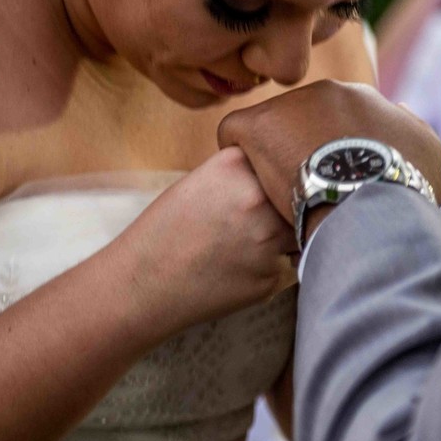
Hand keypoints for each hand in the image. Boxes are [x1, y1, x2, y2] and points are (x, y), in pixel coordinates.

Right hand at [115, 147, 296, 332]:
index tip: (265, 183)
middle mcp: (258, 197)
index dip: (274, 172)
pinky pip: (284, 264)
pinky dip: (268, 265)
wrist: (144, 282)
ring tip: (246, 243)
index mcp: (236, 165)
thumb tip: (278, 177)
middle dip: (284, 203)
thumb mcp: (200, 181)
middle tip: (254, 218)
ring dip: (284, 234)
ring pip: (296, 230)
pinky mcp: (271, 276)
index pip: (277, 158)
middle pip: (294, 192)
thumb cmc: (163, 230)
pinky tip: (239, 268)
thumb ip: (241, 174)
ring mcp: (268, 239)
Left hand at [217, 80, 440, 223]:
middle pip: (303, 120)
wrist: (371, 204)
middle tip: (308, 188)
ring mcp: (289, 105)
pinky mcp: (256, 124)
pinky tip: (251, 183)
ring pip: (272, 128)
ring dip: (275, 154)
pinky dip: (240, 156)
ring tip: (281, 192)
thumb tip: (398, 108)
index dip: (334, 151)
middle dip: (303, 148)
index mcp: (363, 99)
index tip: (336, 181)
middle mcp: (325, 91)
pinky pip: (235, 133)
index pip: (339, 119)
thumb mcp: (428, 154)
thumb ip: (410, 128)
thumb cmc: (404, 189)